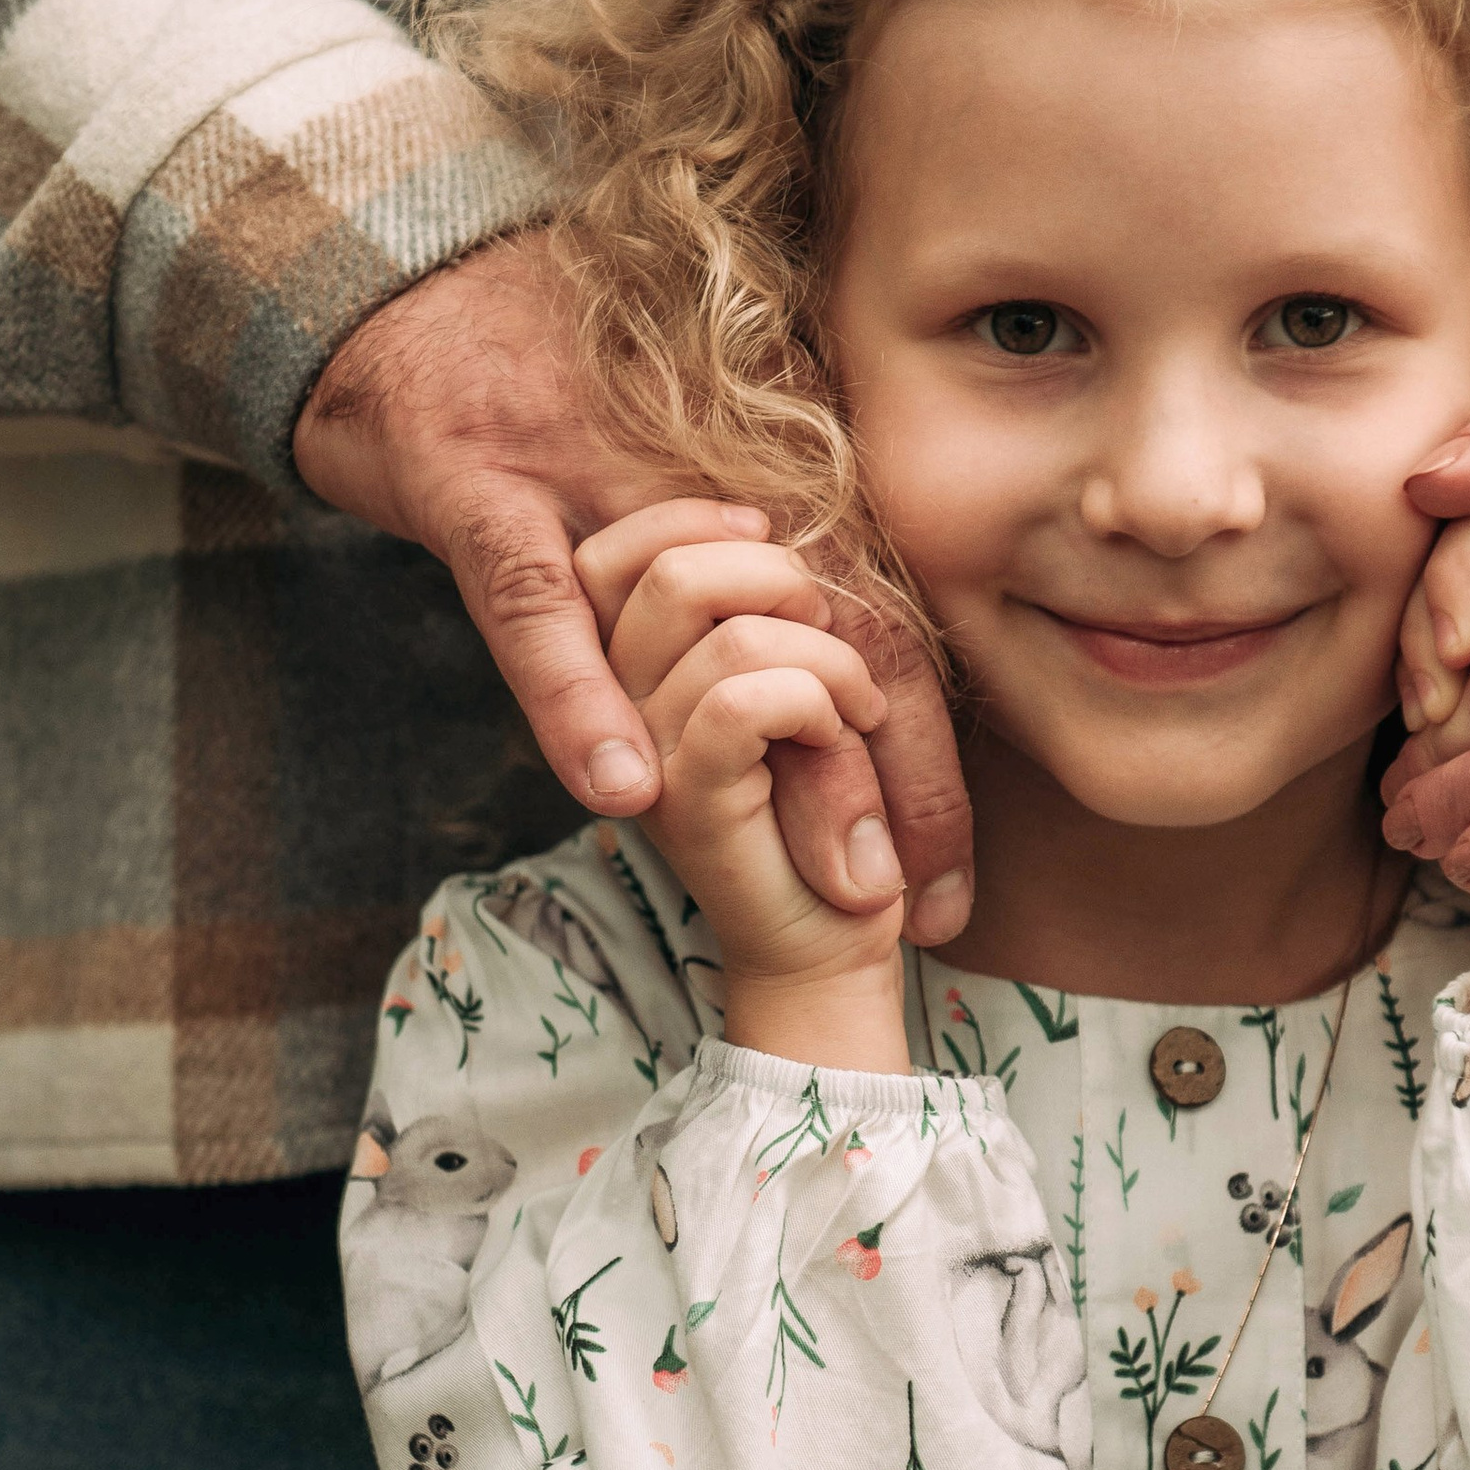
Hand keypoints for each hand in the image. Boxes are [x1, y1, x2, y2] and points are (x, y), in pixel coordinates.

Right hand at [294, 240, 974, 940]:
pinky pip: (539, 608)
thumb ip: (769, 536)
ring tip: (838, 871)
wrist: (412, 281)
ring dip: (787, 757)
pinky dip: (578, 699)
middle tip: (922, 902)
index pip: (875, 618)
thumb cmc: (559, 375)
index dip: (925, 750)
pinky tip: (625, 788)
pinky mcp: (483, 493)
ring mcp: (592, 491)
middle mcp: (702, 477)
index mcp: (763, 470)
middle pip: (841, 631)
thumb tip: (853, 674)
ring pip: (724, 632)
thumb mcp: (692, 437)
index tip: (954, 879)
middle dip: (894, 778)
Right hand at [591, 518, 910, 1068]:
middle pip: (668, 571)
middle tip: (835, 649)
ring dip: (824, 658)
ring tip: (854, 709)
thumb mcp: (802, 682)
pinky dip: (816, 700)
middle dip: (783, 582)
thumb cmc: (826, 806)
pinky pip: (742, 701)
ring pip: (725, 632)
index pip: (620, 552)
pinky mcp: (688, 802)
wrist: (827, 943)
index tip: (786, 571)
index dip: (706, 526)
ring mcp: (642, 755)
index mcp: (628, 666)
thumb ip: (767, 611)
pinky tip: (839, 734)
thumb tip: (771, 529)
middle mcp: (615, 704)